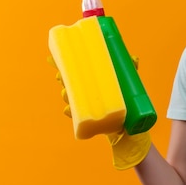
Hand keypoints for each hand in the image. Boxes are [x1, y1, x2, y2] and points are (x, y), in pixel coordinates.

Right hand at [48, 55, 150, 169]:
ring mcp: (86, 105)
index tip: (50, 59)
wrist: (129, 125)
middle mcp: (85, 92)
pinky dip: (71, 112)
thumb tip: (135, 58)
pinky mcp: (88, 119)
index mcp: (91, 81)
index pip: (73, 71)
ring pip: (70, 98)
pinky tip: (69, 109)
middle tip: (59, 76)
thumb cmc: (126, 99)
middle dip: (61, 79)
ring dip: (65, 95)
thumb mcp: (128, 83)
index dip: (61, 65)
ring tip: (65, 92)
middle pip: (68, 83)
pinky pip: (76, 116)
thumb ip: (131, 69)